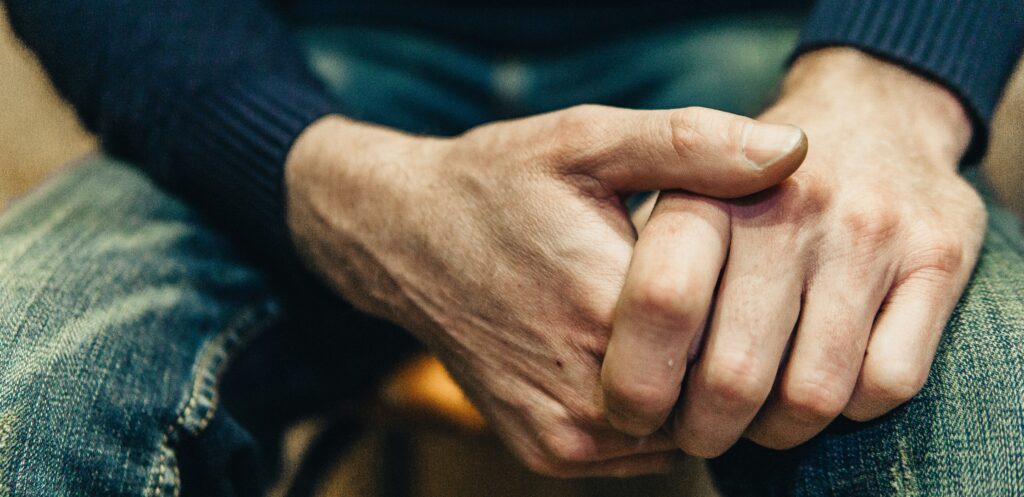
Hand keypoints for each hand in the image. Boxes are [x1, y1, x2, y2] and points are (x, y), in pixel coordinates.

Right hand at [285, 105, 803, 475]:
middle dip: (730, 343)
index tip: (744, 258)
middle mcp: (585, 391)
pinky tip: (634, 350)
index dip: (757, 294)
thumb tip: (793, 152)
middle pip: (719, 390)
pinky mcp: (549, 455)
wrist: (403, 242)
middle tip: (713, 290)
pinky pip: (646, 449)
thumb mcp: (586, 140)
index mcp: (604, 306)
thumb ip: (691, 144)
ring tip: (672, 319)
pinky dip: (657, 406)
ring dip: (694, 381)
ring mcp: (565, 436)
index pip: (742, 332)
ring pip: (688, 428)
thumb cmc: (498, 184)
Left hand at [601, 48, 985, 455]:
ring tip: (757, 418)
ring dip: (778, 430)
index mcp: (709, 192)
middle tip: (697, 430)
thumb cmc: (752, 183)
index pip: (660, 301)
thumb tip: (610, 363)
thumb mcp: (678, 187)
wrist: (874, 112)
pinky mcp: (938, 260)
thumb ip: (640, 261)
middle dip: (705, 428)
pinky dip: (851, 408)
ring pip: (813, 394)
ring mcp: (869, 233)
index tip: (630, 410)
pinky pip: (888, 381)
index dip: (636, 381)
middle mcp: (791, 207)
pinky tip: (825, 385)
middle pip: (734, 375)